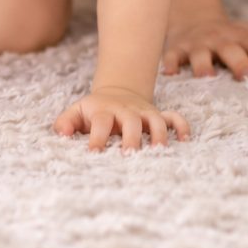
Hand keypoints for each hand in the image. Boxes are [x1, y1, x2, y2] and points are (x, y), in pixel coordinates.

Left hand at [54, 87, 189, 152]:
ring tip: (159, 151)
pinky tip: (186, 140)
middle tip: (129, 155)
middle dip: (131, 137)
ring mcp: (144, 112)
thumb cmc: (94, 110)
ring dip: (159, 134)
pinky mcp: (157, 115)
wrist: (117, 92)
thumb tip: (62, 134)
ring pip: (155, 119)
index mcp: (105, 110)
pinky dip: (181, 126)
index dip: (97, 137)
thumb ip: (66, 122)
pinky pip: (174, 117)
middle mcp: (126, 110)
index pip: (101, 122)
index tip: (94, 154)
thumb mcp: (77, 111)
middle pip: (130, 120)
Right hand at [162, 16, 247, 80]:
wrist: (196, 19)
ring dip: (204, 65)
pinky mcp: (178, 49)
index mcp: (244, 36)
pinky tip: (169, 72)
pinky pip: (171, 55)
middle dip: (240, 62)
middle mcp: (222, 39)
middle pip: (233, 50)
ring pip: (201, 54)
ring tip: (207, 77)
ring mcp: (199, 44)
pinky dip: (169, 62)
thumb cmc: (234, 36)